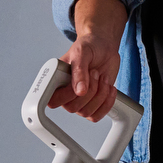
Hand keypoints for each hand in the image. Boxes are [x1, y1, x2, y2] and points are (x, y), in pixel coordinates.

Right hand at [48, 0, 127, 121]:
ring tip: (101, 77)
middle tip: (94, 72)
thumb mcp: (82, 52)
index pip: (53, 100)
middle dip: (89, 90)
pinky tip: (109, 88)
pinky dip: (106, 103)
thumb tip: (79, 92)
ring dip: (99, 95)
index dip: (65, 96)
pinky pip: (97, 115)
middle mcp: (66, 94)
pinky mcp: (93, 105)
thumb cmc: (89, 46)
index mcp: (56, 81)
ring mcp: (79, 101)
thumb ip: (79, 71)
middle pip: (72, 108)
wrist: (104, 47)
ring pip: (86, 112)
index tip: (76, 86)